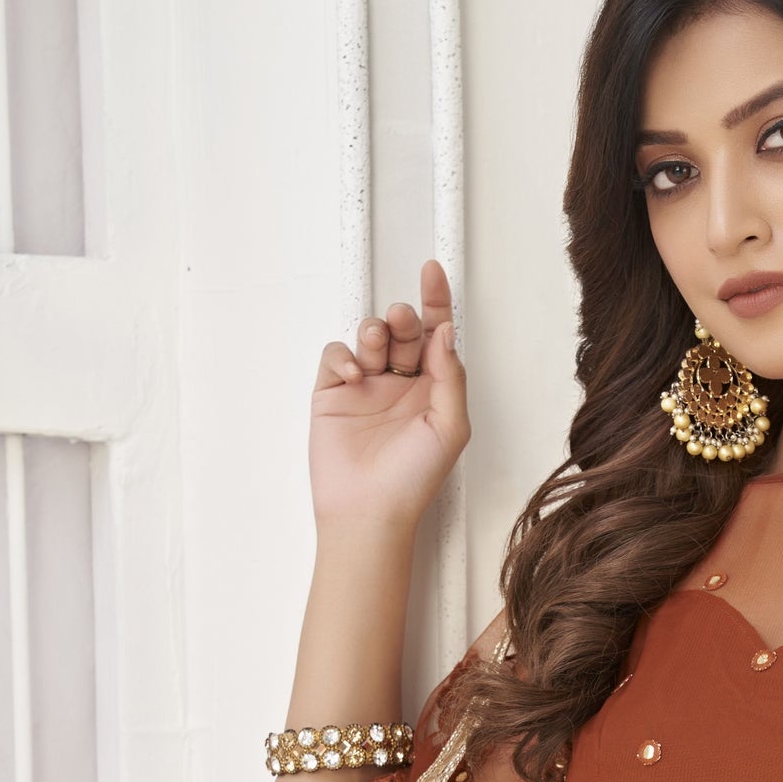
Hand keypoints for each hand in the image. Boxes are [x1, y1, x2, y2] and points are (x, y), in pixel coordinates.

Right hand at [309, 258, 470, 531]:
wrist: (369, 511)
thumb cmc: (414, 479)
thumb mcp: (449, 427)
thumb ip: (449, 377)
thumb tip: (445, 332)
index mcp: (433, 390)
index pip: (436, 335)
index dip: (436, 300)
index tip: (432, 270)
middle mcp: (401, 384)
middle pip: (403, 330)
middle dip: (403, 319)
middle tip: (402, 323)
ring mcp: (366, 387)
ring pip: (368, 337)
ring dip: (374, 332)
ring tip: (377, 345)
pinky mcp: (332, 393)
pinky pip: (335, 355)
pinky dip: (343, 355)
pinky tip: (354, 374)